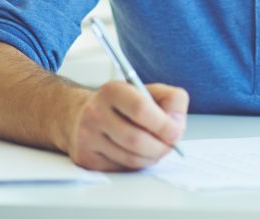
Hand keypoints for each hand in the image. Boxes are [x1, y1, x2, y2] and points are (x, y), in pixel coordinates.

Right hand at [66, 81, 188, 170]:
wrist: (83, 115)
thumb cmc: (124, 104)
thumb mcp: (148, 91)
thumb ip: (171, 101)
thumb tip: (176, 127)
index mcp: (113, 91)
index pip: (141, 109)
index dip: (163, 125)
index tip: (176, 133)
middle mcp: (96, 113)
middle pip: (136, 139)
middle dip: (160, 147)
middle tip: (170, 146)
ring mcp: (88, 137)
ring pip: (130, 158)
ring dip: (151, 158)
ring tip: (156, 149)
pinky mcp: (86, 158)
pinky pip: (120, 167)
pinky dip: (136, 164)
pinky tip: (137, 154)